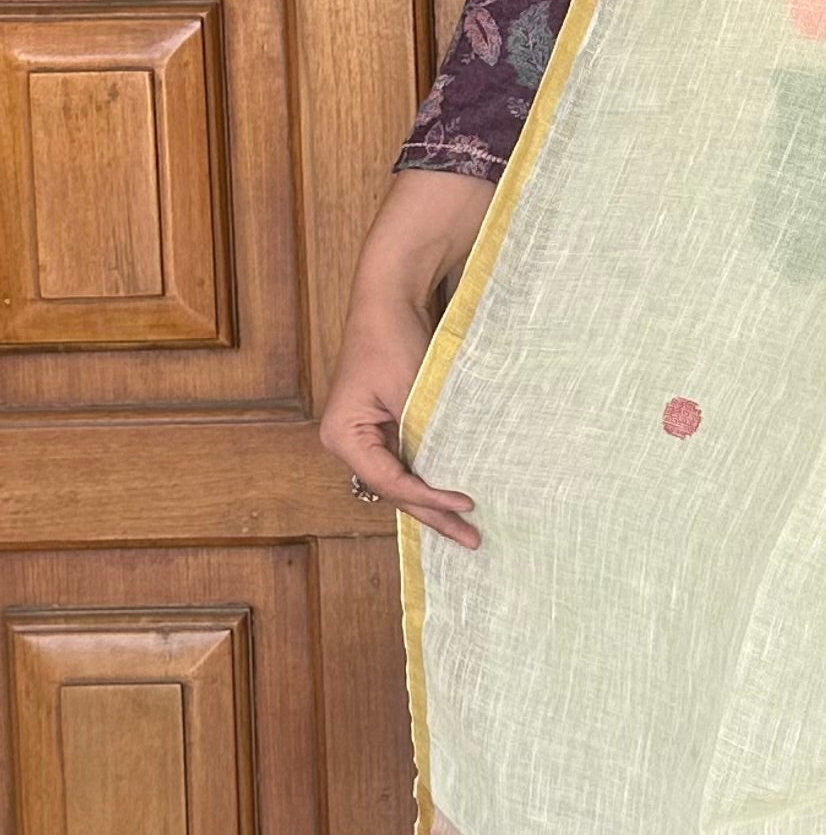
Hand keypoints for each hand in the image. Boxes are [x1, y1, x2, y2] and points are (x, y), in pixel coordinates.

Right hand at [319, 169, 489, 548]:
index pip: (390, 481)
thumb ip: (425, 436)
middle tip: (472, 540)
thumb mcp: (412, 392)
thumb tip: (454, 480)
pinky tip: (457, 496)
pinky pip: (409, 462)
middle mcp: (348, 442)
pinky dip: (433, 477)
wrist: (392, 294)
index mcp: (342, 435)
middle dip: (434, 515)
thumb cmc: (393, 337)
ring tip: (468, 530)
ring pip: (403, 480)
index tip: (466, 503)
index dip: (429, 498)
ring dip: (435, 502)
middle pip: (395, 490)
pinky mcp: (386, 426)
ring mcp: (366, 436)